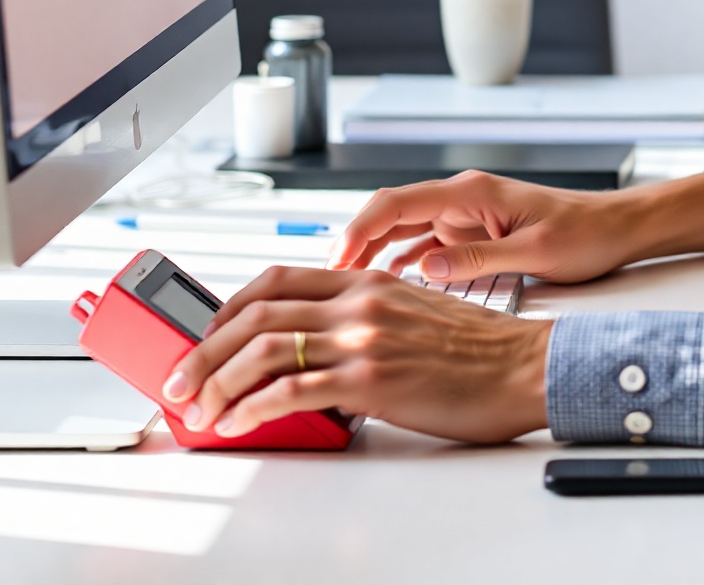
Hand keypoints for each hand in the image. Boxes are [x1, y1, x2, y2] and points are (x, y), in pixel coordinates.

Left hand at [161, 265, 550, 442]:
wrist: (524, 366)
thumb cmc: (478, 349)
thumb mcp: (415, 313)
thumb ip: (366, 320)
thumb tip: (318, 355)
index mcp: (370, 280)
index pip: (278, 279)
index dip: (229, 309)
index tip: (205, 339)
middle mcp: (361, 300)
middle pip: (257, 312)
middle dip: (203, 350)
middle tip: (178, 381)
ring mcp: (364, 338)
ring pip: (264, 349)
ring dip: (216, 383)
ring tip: (197, 410)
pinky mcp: (370, 380)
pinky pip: (292, 392)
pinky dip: (251, 410)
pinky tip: (237, 425)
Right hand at [332, 168, 703, 284]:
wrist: (617, 229)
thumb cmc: (585, 236)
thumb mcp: (534, 254)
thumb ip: (477, 259)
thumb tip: (422, 267)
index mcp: (473, 193)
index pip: (398, 202)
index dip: (359, 229)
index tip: (334, 260)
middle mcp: (463, 199)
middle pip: (391, 214)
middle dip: (354, 244)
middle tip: (323, 286)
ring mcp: (466, 216)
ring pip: (402, 231)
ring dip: (371, 256)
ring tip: (340, 293)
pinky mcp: (472, 235)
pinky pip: (423, 245)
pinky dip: (398, 264)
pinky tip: (381, 290)